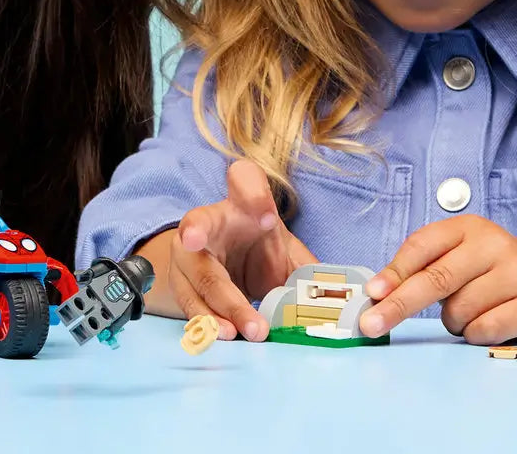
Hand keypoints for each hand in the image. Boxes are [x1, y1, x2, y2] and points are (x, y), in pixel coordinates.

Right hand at [167, 159, 316, 341]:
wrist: (224, 264)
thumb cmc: (258, 250)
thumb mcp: (284, 250)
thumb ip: (306, 268)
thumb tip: (337, 297)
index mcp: (240, 202)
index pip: (244, 179)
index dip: (253, 194)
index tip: (268, 217)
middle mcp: (208, 220)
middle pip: (201, 225)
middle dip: (202, 238)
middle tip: (202, 247)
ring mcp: (187, 252)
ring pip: (199, 275)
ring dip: (221, 304)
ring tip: (245, 329)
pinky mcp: (180, 283)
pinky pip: (189, 303)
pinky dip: (207, 323)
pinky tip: (225, 336)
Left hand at [358, 216, 516, 343]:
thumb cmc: (489, 267)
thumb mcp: (460, 252)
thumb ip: (425, 266)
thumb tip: (379, 295)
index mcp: (468, 226)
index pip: (423, 245)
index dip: (395, 270)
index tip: (372, 292)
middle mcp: (493, 245)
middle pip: (436, 279)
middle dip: (399, 305)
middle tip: (371, 325)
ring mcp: (515, 274)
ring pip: (458, 310)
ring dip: (450, 320)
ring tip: (468, 309)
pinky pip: (482, 331)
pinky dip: (472, 333)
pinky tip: (486, 321)